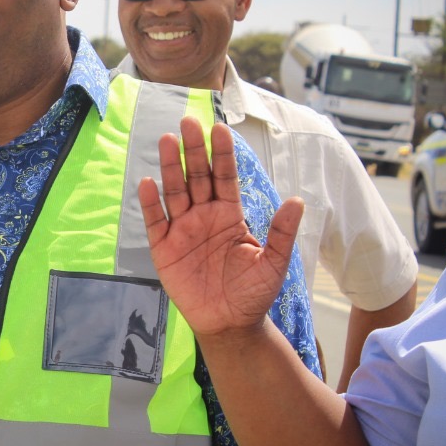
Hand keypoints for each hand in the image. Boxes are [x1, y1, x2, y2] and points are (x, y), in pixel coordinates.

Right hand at [139, 117, 302, 338]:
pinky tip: (147, 183)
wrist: (230, 324)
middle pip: (197, 176)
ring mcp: (182, 229)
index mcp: (230, 214)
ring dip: (170, 167)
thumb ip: (283, 232)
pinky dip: (151, 203)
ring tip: (167, 140)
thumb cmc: (253, 293)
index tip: (219, 128)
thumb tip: (297, 200)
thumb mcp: (274, 263)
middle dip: (193, 150)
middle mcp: (204, 215)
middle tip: (188, 122)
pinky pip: (155, 222)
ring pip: (175, 191)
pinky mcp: (164, 248)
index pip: (225, 176)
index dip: (222, 154)